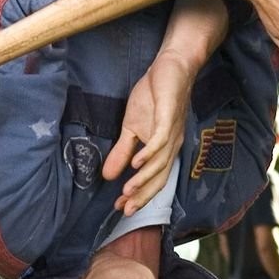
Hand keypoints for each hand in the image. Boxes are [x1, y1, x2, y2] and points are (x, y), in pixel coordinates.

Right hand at [104, 46, 200, 215]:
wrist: (171, 68)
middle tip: (125, 210)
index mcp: (163, 151)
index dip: (139, 197)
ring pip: (159, 163)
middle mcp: (171, 147)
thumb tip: (107, 176)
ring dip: (143, 179)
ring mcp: (171, 133)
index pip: (152, 180)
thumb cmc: (154, 97)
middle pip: (159, 178)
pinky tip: (135, 164)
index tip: (121, 209)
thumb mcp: (131, 128)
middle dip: (142, 196)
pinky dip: (148, 154)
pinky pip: (160, 140)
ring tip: (126, 191)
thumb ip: (122, 152)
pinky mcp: (168, 117)